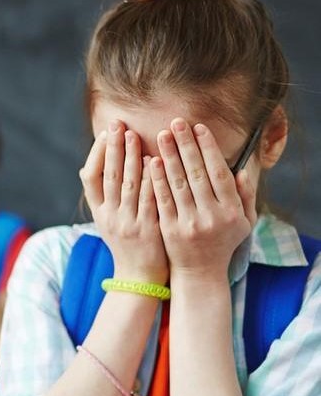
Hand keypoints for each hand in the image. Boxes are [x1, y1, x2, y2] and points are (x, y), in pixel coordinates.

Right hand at [79, 121, 167, 283]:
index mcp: (98, 212)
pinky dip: (150, 178)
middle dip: (113, 148)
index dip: (97, 155)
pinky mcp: (147, 230)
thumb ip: (105, 196)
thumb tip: (94, 165)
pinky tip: (155, 161)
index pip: (90, 178)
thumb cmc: (127, 243)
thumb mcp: (108, 221)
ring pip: (127, 184)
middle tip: (118, 124)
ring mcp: (127, 223)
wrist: (138, 278)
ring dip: (131, 157)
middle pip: (109, 176)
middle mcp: (108, 216)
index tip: (105, 134)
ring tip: (135, 135)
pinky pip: (148, 199)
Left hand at [150, 119, 256, 276]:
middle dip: (186, 145)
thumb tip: (242, 169)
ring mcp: (190, 224)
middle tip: (176, 122)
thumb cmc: (223, 243)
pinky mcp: (170, 230)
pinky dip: (157, 180)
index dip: (208, 148)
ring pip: (178, 185)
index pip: (219, 173)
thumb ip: (245, 195)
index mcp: (232, 211)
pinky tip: (151, 162)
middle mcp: (212, 216)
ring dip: (169, 157)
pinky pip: (162, 200)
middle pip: (197, 174)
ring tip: (161, 135)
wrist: (200, 273)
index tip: (199, 127)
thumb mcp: (244, 222)